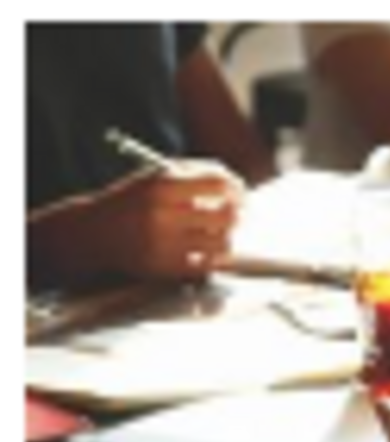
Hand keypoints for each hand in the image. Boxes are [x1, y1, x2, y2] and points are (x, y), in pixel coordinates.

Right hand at [89, 161, 243, 280]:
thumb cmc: (134, 201)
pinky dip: (212, 257)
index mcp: (161, 186)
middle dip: (237, 215)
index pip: (219, 184)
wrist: (95, 230)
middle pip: (227, 216)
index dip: (238, 189)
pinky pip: (207, 264)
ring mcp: (163, 244)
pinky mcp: (164, 268)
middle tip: (236, 216)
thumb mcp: (156, 176)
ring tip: (217, 233)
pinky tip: (205, 250)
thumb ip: (196, 173)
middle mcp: (162, 214)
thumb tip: (236, 184)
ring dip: (226, 238)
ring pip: (222, 243)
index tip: (241, 195)